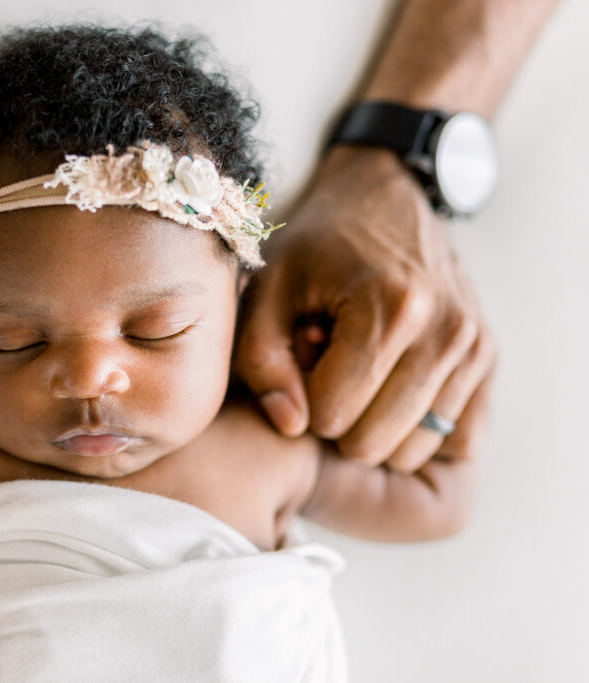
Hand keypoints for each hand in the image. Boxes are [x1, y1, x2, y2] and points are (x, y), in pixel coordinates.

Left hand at [236, 147, 496, 471]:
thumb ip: (262, 360)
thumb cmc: (316, 245)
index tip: (302, 355)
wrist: (384, 195)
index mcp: (390, 308)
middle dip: (336, 418)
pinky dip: (414, 428)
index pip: (330, 417)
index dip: (301, 397)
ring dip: (375, 423)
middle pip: (371, 443)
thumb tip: (292, 427)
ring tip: (359, 370)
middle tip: (327, 366)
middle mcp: (445, 331)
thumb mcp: (268, 288)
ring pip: (410, 451)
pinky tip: (391, 387)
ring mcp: (475, 347)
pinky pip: (453, 441)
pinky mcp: (488, 359)